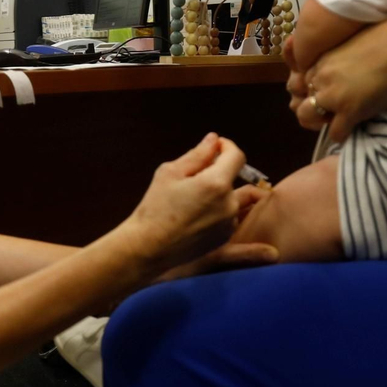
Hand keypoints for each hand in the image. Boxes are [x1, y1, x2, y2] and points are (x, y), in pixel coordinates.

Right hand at [119, 133, 267, 273]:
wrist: (149, 247)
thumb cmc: (155, 207)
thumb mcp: (170, 173)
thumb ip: (197, 155)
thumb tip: (214, 139)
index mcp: (217, 184)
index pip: (237, 156)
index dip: (227, 147)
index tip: (215, 147)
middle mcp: (229, 204)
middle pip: (232, 178)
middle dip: (217, 172)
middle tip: (193, 177)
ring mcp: (229, 223)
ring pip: (231, 198)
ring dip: (219, 192)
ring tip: (193, 199)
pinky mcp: (225, 237)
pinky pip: (228, 216)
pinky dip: (218, 210)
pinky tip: (195, 215)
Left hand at [296, 15, 386, 143]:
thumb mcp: (355, 40)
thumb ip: (344, 54)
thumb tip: (351, 63)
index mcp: (322, 58)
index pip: (305, 80)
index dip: (318, 89)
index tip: (333, 92)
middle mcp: (322, 76)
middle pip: (302, 98)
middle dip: (316, 107)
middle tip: (335, 109)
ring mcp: (332, 95)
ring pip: (306, 117)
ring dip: (321, 121)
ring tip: (338, 121)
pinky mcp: (349, 111)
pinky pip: (335, 134)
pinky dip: (343, 135)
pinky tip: (354, 128)